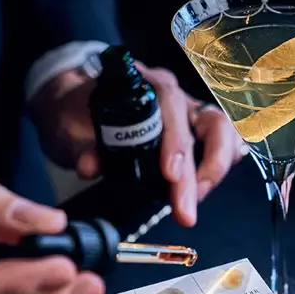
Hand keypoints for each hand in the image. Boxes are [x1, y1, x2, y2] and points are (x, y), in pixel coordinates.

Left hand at [31, 65, 246, 226]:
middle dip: (203, 170)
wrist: (74, 107)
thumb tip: (89, 166)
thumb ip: (81, 145)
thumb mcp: (69, 127)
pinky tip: (206, 188)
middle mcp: (174, 96)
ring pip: (224, 130)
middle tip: (186, 209)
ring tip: (196, 200)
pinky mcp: (197, 131)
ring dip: (216, 168)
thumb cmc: (76, 114)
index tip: (170, 174)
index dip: (175, 142)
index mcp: (144, 84)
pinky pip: (225, 142)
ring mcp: (189, 112)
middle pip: (207, 124)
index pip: (171, 105)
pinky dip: (222, 164)